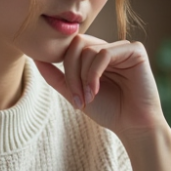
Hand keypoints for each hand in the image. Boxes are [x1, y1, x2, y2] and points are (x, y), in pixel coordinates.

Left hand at [35, 35, 170, 170]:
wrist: (133, 127)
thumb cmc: (109, 111)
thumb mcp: (75, 93)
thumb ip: (56, 76)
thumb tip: (34, 58)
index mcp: (97, 55)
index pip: (72, 47)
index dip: (65, 68)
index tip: (72, 95)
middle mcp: (110, 48)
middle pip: (77, 43)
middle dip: (72, 71)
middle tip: (78, 97)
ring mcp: (123, 48)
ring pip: (89, 50)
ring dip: (83, 77)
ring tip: (89, 97)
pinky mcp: (136, 51)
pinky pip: (105, 53)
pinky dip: (94, 73)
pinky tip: (97, 90)